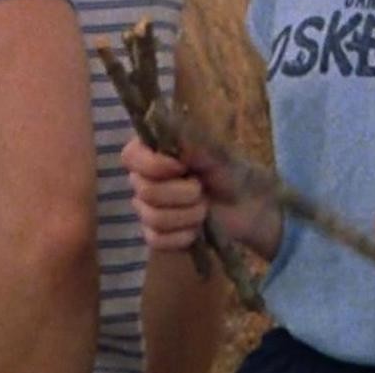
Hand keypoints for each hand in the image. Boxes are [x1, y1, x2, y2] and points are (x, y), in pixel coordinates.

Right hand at [120, 137, 278, 256]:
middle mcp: (142, 178)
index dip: (154, 166)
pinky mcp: (156, 234)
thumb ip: (189, 141)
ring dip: (188, 215)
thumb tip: (169, 133)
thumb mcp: (213, 150)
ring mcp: (146, 208)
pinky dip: (183, 236)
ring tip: (204, 208)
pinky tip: (197, 229)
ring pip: (153, 218)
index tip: (182, 167)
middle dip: (182, 193)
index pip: (129, 157)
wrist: (244, 202)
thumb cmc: (227, 169)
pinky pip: (157, 240)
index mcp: (150, 151)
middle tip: (202, 189)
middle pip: (145, 191)